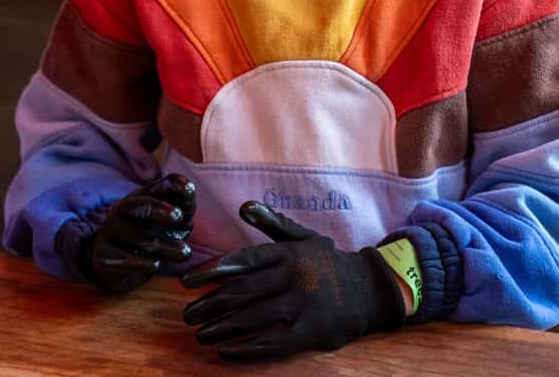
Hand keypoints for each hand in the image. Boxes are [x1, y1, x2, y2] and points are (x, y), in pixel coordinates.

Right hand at [83, 173, 195, 292]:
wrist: (111, 267)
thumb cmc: (147, 238)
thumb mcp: (168, 222)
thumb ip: (182, 208)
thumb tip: (190, 195)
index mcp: (141, 198)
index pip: (157, 187)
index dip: (173, 184)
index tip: (189, 188)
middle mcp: (123, 212)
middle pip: (138, 205)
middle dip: (159, 208)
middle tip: (178, 216)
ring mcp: (111, 233)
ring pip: (138, 237)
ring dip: (164, 245)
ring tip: (185, 252)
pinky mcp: (104, 257)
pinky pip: (123, 260)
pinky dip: (140, 263)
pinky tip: (156, 265)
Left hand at [182, 201, 403, 360]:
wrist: (370, 289)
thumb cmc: (328, 262)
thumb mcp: (303, 237)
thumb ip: (272, 223)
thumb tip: (243, 207)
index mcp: (287, 252)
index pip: (243, 260)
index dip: (213, 271)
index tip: (187, 282)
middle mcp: (292, 276)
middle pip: (243, 291)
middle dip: (211, 304)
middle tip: (187, 315)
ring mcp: (302, 304)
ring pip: (254, 317)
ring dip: (222, 327)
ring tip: (200, 335)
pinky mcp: (312, 331)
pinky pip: (274, 342)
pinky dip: (247, 348)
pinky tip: (226, 351)